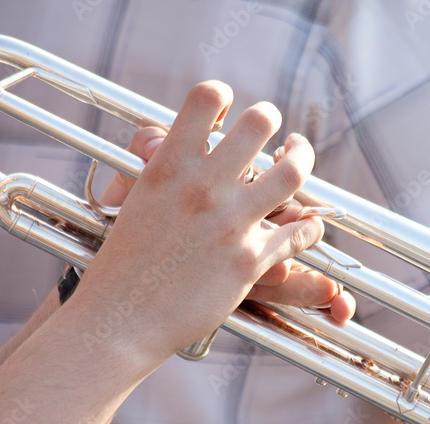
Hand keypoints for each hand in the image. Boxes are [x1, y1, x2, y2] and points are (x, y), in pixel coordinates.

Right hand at [72, 81, 351, 363]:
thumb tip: (160, 139)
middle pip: (260, 123)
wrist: (120, 321)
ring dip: (302, 158)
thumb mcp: (129, 201)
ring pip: (292, 172)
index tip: (228, 108)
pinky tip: (307, 224)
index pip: (205, 98)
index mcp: (168, 165)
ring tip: (299, 156)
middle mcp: (203, 186)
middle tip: (275, 131)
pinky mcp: (250, 260)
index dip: (221, 96)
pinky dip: (309, 226)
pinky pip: (300, 231)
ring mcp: (230, 222)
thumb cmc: (119, 265)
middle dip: (271, 121)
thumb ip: (152, 164)